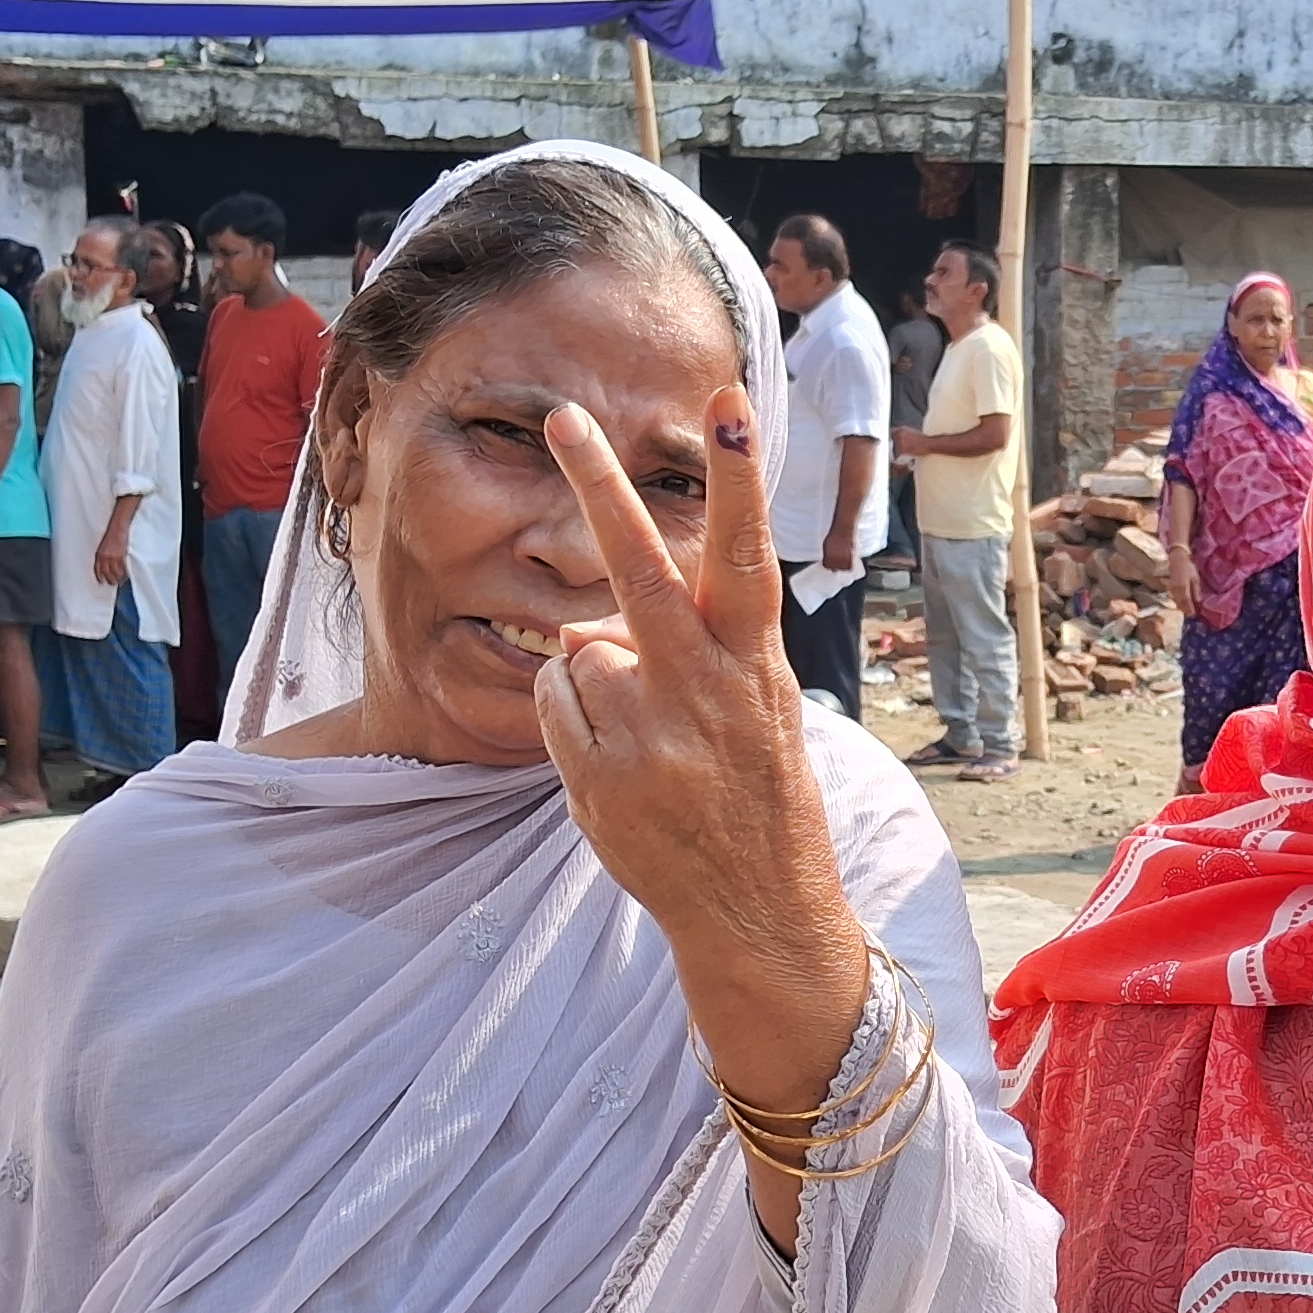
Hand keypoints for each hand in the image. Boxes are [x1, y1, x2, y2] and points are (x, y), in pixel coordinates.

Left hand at [93, 536, 128, 587]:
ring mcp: (112, 557)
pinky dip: (124, 574)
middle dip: (110, 580)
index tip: (101, 582)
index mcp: (99, 554)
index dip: (99, 577)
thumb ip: (104, 555)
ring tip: (121, 581)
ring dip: (118, 579)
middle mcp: (104, 557)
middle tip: (113, 584)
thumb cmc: (112, 535)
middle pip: (106, 573)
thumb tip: (108, 565)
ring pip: (114, 573)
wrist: (117, 528)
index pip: (97, 569)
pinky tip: (126, 575)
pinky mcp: (120, 556)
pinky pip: (122, 569)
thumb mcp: (104, 546)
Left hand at [537, 391, 870, 1227]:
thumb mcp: (756, 708)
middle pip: (640, 569)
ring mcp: (649, 738)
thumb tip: (589, 626)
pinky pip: (554, 706)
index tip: (727, 402)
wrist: (757, 910)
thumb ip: (693, 649)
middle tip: (562, 414)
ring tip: (648, 741)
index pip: (742, 554)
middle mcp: (704, 692)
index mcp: (754, 665)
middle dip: (602, 484)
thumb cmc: (758, 795)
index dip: (736, 478)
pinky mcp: (600, 781)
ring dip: (595, 681)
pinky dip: (570, 721)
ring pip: (580, 653)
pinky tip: (618, 767)